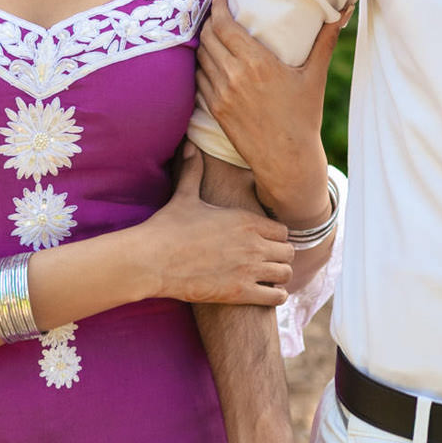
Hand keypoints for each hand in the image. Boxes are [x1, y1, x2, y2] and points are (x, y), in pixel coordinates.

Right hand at [133, 145, 294, 305]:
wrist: (151, 260)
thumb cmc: (167, 227)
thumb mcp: (185, 196)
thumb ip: (193, 171)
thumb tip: (188, 145)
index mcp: (245, 219)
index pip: (284, 230)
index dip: (276, 237)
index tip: (266, 242)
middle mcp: (253, 243)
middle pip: (289, 252)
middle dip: (280, 257)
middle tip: (267, 262)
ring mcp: (249, 269)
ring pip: (286, 274)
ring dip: (279, 276)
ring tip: (267, 278)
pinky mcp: (241, 293)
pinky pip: (276, 297)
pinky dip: (275, 296)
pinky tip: (264, 293)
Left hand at [196, 0, 351, 225]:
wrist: (287, 159)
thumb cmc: (304, 117)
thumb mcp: (315, 76)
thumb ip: (325, 40)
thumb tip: (342, 11)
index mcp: (257, 63)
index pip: (224, 26)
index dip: (217, 8)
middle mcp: (234, 75)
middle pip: (208, 37)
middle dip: (208, 22)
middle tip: (214, 14)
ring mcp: (221, 94)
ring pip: (201, 57)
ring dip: (203, 43)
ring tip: (210, 36)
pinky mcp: (215, 109)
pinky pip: (199, 79)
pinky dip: (202, 67)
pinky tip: (209, 63)